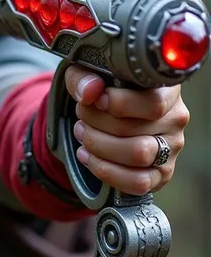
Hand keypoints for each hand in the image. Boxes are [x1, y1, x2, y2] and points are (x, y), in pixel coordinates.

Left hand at [65, 65, 188, 195]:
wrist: (108, 113)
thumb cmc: (103, 88)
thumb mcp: (88, 73)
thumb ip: (84, 77)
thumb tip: (91, 91)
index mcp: (165, 89)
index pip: (153, 102)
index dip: (120, 103)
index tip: (97, 100)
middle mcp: (174, 119)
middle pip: (136, 130)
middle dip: (97, 124)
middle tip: (81, 116)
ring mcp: (171, 149)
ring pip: (137, 156)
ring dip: (100, 146)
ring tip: (82, 133)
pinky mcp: (161, 174)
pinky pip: (138, 182)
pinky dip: (106, 171)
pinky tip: (87, 156)